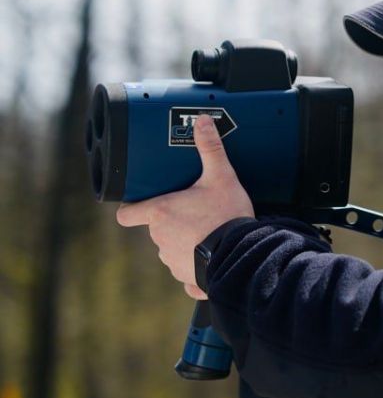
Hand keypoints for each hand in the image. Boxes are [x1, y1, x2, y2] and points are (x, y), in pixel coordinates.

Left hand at [116, 115, 253, 298]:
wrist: (242, 255)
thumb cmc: (227, 216)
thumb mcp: (222, 177)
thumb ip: (210, 149)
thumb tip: (203, 120)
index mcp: (160, 213)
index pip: (126, 214)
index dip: (130, 210)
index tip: (141, 206)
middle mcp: (159, 238)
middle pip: (155, 228)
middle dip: (171, 222)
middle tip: (194, 212)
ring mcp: (170, 260)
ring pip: (170, 248)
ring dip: (183, 242)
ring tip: (207, 233)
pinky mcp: (185, 276)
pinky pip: (184, 270)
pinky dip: (194, 264)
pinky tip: (210, 256)